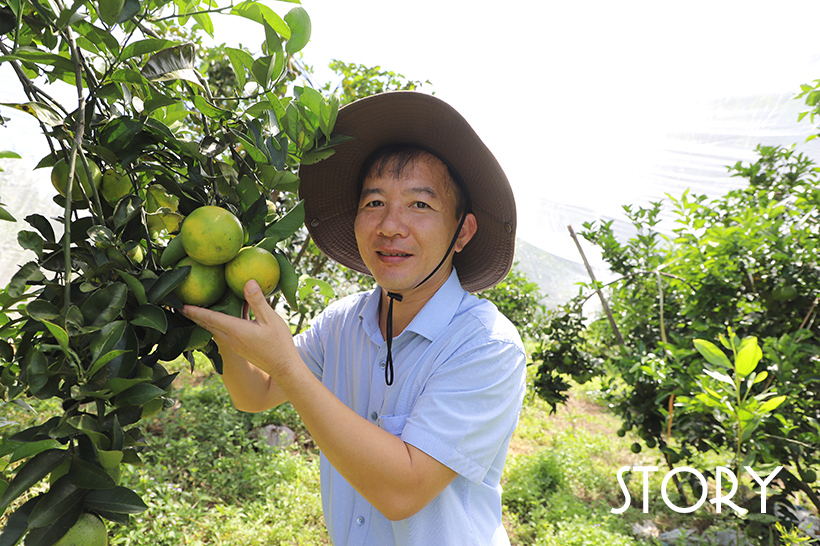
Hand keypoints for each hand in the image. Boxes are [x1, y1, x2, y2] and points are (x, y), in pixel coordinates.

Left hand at [181, 280, 298, 378]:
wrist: (283, 367)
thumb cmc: (279, 343)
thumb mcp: (271, 319)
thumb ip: (258, 301)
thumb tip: (248, 281)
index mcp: (236, 330)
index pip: (211, 318)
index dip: (195, 311)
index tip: (181, 304)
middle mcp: (231, 339)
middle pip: (207, 325)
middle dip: (193, 316)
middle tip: (179, 306)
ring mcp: (234, 345)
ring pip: (213, 330)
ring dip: (204, 320)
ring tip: (195, 310)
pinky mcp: (239, 348)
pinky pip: (223, 333)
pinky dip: (217, 324)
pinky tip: (223, 316)